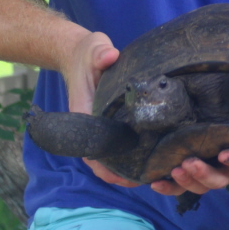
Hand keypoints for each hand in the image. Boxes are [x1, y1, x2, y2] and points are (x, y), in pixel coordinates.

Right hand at [60, 29, 135, 187]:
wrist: (79, 52)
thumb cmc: (88, 53)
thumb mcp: (94, 48)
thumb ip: (100, 53)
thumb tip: (110, 56)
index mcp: (84, 111)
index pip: (91, 146)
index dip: (105, 164)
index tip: (123, 175)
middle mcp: (89, 123)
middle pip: (100, 157)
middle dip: (118, 172)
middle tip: (144, 180)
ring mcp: (97, 124)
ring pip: (107, 154)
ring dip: (123, 167)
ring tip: (148, 177)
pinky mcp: (106, 121)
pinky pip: (114, 143)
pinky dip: (127, 154)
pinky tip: (146, 159)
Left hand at [150, 124, 228, 196]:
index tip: (226, 154)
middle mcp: (227, 173)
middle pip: (215, 180)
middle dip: (201, 174)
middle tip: (188, 164)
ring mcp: (208, 176)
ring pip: (196, 185)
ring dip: (184, 181)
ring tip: (173, 171)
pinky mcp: (191, 176)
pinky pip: (178, 187)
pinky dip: (167, 187)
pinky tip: (154, 183)